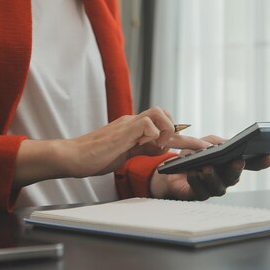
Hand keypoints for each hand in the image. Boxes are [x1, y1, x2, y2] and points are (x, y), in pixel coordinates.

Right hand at [61, 107, 205, 177]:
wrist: (73, 157)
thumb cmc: (94, 157)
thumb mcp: (124, 153)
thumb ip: (142, 147)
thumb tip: (160, 148)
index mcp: (132, 127)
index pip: (161, 124)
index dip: (181, 135)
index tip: (197, 146)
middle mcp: (131, 122)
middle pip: (162, 112)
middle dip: (176, 129)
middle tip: (175, 147)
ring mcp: (127, 124)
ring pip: (158, 112)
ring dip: (165, 129)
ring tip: (159, 146)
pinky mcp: (123, 131)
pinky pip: (147, 124)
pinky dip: (154, 135)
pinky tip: (149, 147)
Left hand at [150, 135, 269, 200]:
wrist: (172, 168)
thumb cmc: (193, 154)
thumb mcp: (206, 143)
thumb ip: (217, 143)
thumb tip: (226, 146)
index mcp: (230, 163)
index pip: (250, 164)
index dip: (260, 162)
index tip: (269, 157)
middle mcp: (225, 178)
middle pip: (234, 177)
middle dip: (236, 169)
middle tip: (238, 161)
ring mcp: (212, 188)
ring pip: (218, 187)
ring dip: (213, 176)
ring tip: (207, 167)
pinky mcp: (197, 195)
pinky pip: (200, 191)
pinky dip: (196, 181)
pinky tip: (192, 172)